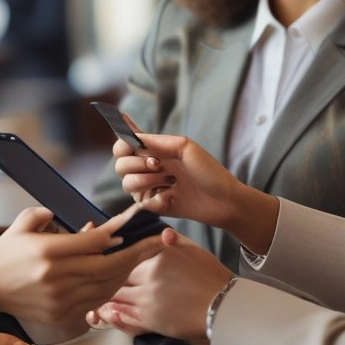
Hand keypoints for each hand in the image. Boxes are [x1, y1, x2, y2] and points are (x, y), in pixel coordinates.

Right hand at [0, 206, 163, 325]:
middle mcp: (56, 277)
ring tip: (141, 257)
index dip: (115, 233)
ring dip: (126, 271)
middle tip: (156, 242)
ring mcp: (59, 299)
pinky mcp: (59, 314)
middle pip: (107, 266)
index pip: (93, 242)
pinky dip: (109, 289)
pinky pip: (94, 302)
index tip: (130, 226)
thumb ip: (51, 213)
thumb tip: (86, 223)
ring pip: (105, 286)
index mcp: (48, 251)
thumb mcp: (26, 222)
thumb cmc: (6, 253)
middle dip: (136, 253)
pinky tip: (119, 277)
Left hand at [86, 227, 231, 341]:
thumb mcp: (193, 249)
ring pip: (115, 297)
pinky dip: (113, 315)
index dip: (111, 255)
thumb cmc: (210, 277)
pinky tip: (107, 313)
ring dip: (104, 297)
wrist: (223, 306)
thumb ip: (174, 239)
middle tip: (90, 276)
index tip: (101, 256)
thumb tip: (162, 232)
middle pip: (115, 276)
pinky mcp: (151, 320)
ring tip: (94, 295)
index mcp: (156, 257)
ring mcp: (148, 300)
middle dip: (102, 276)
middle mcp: (149, 277)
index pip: (124, 254)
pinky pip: (125, 318)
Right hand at [112, 125, 244, 228]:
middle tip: (158, 165)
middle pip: (120, 165)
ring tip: (170, 181)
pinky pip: (142, 203)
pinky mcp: (156, 206)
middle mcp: (149, 168)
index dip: (122, 145)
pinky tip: (172, 197)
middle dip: (136, 164)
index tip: (131, 146)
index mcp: (155, 150)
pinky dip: (155, 199)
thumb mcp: (185, 147)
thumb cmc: (209, 171)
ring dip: (146, 181)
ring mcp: (151, 188)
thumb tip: (133, 137)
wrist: (224, 200)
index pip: (124, 145)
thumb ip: (157, 141)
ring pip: (127, 184)